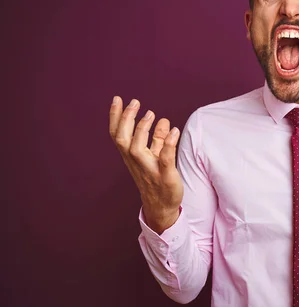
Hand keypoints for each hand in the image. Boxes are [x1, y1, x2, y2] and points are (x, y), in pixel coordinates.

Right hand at [109, 96, 182, 233]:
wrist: (162, 207)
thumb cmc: (158, 179)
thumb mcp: (157, 156)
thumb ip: (159, 139)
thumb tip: (162, 120)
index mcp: (132, 156)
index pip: (118, 135)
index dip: (116, 117)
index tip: (118, 99)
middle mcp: (137, 162)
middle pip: (123, 140)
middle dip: (126, 120)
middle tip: (134, 102)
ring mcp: (150, 170)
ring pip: (137, 149)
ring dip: (143, 130)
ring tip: (152, 113)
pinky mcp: (165, 177)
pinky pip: (165, 160)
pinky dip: (168, 145)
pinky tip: (174, 130)